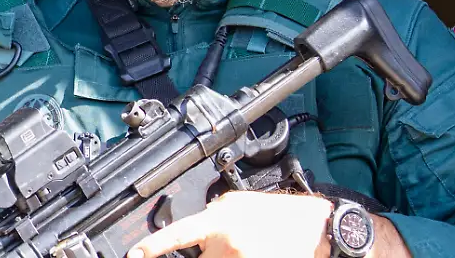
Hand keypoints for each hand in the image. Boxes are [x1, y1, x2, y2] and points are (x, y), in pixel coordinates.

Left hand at [126, 190, 333, 257]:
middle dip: (208, 257)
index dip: (154, 247)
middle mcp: (226, 242)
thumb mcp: (244, 203)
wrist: (319, 229)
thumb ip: (218, 213)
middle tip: (233, 248)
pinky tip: (252, 252)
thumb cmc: (285, 216)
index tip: (135, 255)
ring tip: (249, 247)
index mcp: (221, 219)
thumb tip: (201, 225)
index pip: (178, 233)